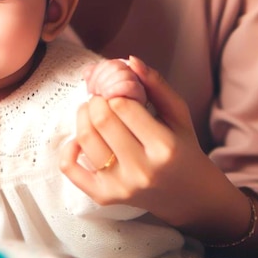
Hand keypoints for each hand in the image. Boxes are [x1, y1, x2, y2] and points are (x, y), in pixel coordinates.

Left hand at [61, 56, 219, 226]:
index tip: (116, 90)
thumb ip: (156, 84)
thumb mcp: (178, 114)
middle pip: (100, 119)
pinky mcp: (104, 196)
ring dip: (83, 116)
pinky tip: (80, 139)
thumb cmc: (182, 149)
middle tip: (102, 98)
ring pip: (84, 138)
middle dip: (96, 100)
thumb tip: (130, 60)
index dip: (114, 91)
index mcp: (164, 147)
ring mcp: (121, 186)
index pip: (122, 105)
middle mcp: (142, 169)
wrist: (190, 197)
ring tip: (93, 111)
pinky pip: (70, 168)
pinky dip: (68, 148)